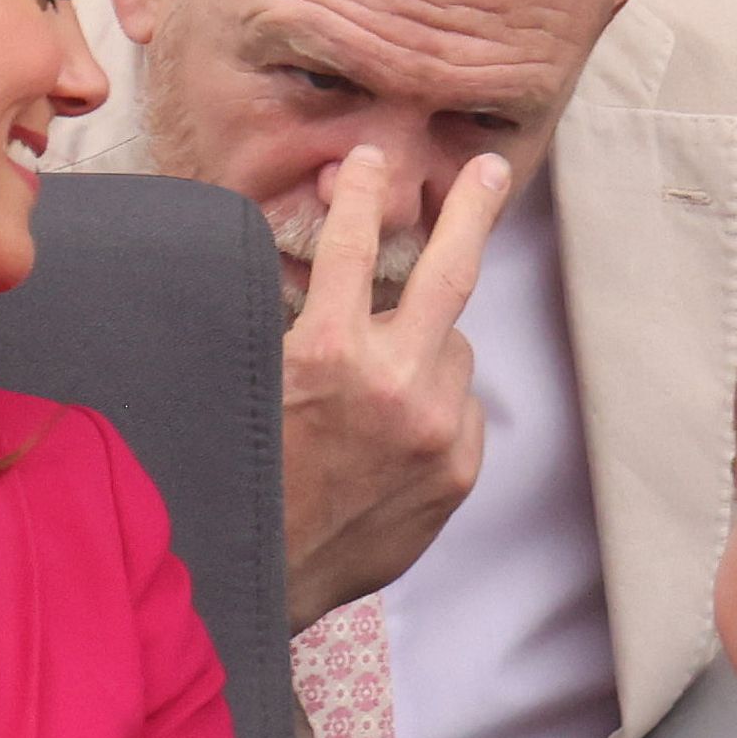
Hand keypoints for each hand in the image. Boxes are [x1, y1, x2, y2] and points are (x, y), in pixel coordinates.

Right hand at [281, 146, 510, 631]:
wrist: (264, 576)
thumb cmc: (245, 474)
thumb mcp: (252, 383)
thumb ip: (297, 327)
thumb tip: (330, 268)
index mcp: (326, 354)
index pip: (354, 246)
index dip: (363, 194)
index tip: (371, 161)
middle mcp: (391, 385)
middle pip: (451, 274)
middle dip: (473, 211)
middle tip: (491, 170)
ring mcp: (433, 429)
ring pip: (454, 349)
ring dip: (426, 346)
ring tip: (379, 384)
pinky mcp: (457, 470)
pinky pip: (460, 407)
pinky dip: (436, 402)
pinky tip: (394, 431)